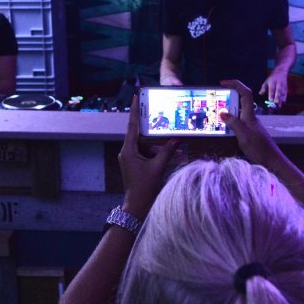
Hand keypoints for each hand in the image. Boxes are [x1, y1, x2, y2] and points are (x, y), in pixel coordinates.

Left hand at [119, 94, 180, 218]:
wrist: (137, 206)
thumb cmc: (145, 187)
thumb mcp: (158, 167)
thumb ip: (167, 152)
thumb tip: (177, 139)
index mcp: (128, 150)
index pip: (132, 126)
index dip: (135, 111)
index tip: (135, 97)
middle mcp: (126, 152)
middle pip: (142, 136)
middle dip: (155, 133)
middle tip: (163, 120)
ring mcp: (130, 159)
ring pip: (146, 146)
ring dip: (160, 148)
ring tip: (175, 149)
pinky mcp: (135, 165)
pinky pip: (147, 154)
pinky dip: (158, 155)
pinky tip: (172, 156)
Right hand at [220, 79, 284, 169]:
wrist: (272, 161)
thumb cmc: (260, 149)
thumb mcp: (244, 136)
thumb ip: (233, 124)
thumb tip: (222, 112)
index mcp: (250, 115)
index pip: (245, 94)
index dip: (235, 84)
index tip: (223, 83)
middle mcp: (250, 117)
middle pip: (241, 99)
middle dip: (228, 95)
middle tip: (214, 98)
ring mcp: (250, 124)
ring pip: (238, 111)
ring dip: (227, 108)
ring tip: (215, 112)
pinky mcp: (248, 131)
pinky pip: (237, 120)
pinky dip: (229, 120)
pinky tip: (222, 126)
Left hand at [260, 71, 288, 108]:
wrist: (281, 72)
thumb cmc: (272, 78)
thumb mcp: (266, 81)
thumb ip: (263, 88)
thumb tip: (260, 93)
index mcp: (272, 82)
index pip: (272, 89)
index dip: (271, 94)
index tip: (270, 100)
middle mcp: (278, 84)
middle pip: (278, 91)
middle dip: (277, 97)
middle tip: (276, 103)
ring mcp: (283, 86)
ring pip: (282, 93)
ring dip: (281, 99)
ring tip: (279, 106)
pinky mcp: (286, 88)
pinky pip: (285, 93)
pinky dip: (284, 98)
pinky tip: (283, 103)